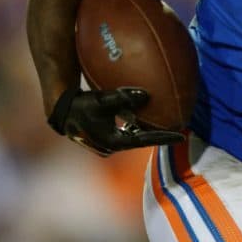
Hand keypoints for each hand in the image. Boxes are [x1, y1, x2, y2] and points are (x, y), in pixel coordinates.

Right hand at [48, 87, 184, 155]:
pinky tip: (143, 112)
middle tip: (177, 127)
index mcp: (114, 142)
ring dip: (147, 128)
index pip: (145, 140)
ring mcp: (107, 143)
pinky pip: (126, 129)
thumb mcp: (102, 101)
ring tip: (165, 121)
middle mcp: (112, 146)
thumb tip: (146, 95)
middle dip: (158, 133)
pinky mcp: (104, 136)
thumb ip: (123, 98)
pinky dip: (136, 122)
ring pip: (134, 135)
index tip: (181, 136)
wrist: (60, 112)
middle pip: (142, 139)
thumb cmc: (80, 106)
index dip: (164, 138)